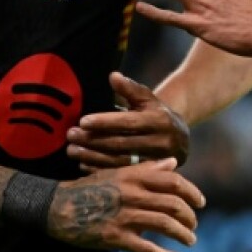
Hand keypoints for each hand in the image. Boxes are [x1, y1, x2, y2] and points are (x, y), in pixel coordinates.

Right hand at [48, 157, 204, 251]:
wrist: (58, 206)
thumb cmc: (89, 188)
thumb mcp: (117, 172)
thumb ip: (147, 168)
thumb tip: (173, 162)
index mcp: (133, 176)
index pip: (173, 181)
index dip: (192, 192)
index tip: (201, 202)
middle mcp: (132, 194)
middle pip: (174, 204)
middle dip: (190, 217)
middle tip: (193, 225)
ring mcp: (125, 216)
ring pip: (165, 225)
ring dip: (183, 234)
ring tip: (190, 240)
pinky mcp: (116, 237)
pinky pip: (148, 249)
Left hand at [66, 72, 189, 171]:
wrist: (180, 138)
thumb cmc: (156, 112)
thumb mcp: (147, 98)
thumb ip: (130, 88)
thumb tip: (113, 76)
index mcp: (159, 121)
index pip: (128, 122)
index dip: (105, 122)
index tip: (82, 121)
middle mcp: (160, 143)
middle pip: (121, 143)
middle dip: (93, 140)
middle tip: (70, 135)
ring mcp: (156, 162)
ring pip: (120, 162)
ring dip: (93, 157)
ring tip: (72, 150)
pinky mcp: (150, 175)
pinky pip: (122, 175)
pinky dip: (100, 170)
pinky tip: (83, 164)